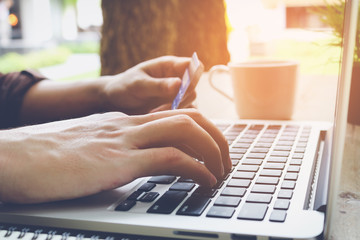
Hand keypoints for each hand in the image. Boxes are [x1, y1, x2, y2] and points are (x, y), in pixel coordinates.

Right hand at [0, 109, 229, 203]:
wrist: (13, 157)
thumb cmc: (46, 156)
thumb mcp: (89, 145)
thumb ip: (115, 147)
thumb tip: (136, 159)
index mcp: (122, 122)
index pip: (174, 114)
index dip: (201, 129)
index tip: (212, 147)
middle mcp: (127, 125)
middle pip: (189, 118)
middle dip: (216, 137)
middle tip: (226, 160)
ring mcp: (124, 141)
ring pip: (186, 131)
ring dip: (213, 151)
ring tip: (222, 172)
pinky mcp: (117, 162)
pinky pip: (171, 159)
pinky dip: (196, 169)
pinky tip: (205, 182)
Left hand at [102, 56, 197, 113]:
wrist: (114, 101)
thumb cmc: (123, 87)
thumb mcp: (138, 85)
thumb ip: (158, 85)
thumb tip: (179, 83)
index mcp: (169, 65)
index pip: (192, 65)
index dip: (193, 76)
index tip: (181, 89)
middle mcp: (176, 77)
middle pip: (194, 86)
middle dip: (183, 97)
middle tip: (167, 105)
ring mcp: (176, 93)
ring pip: (191, 101)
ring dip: (178, 109)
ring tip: (157, 112)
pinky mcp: (174, 106)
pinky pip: (185, 112)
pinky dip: (176, 117)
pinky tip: (159, 118)